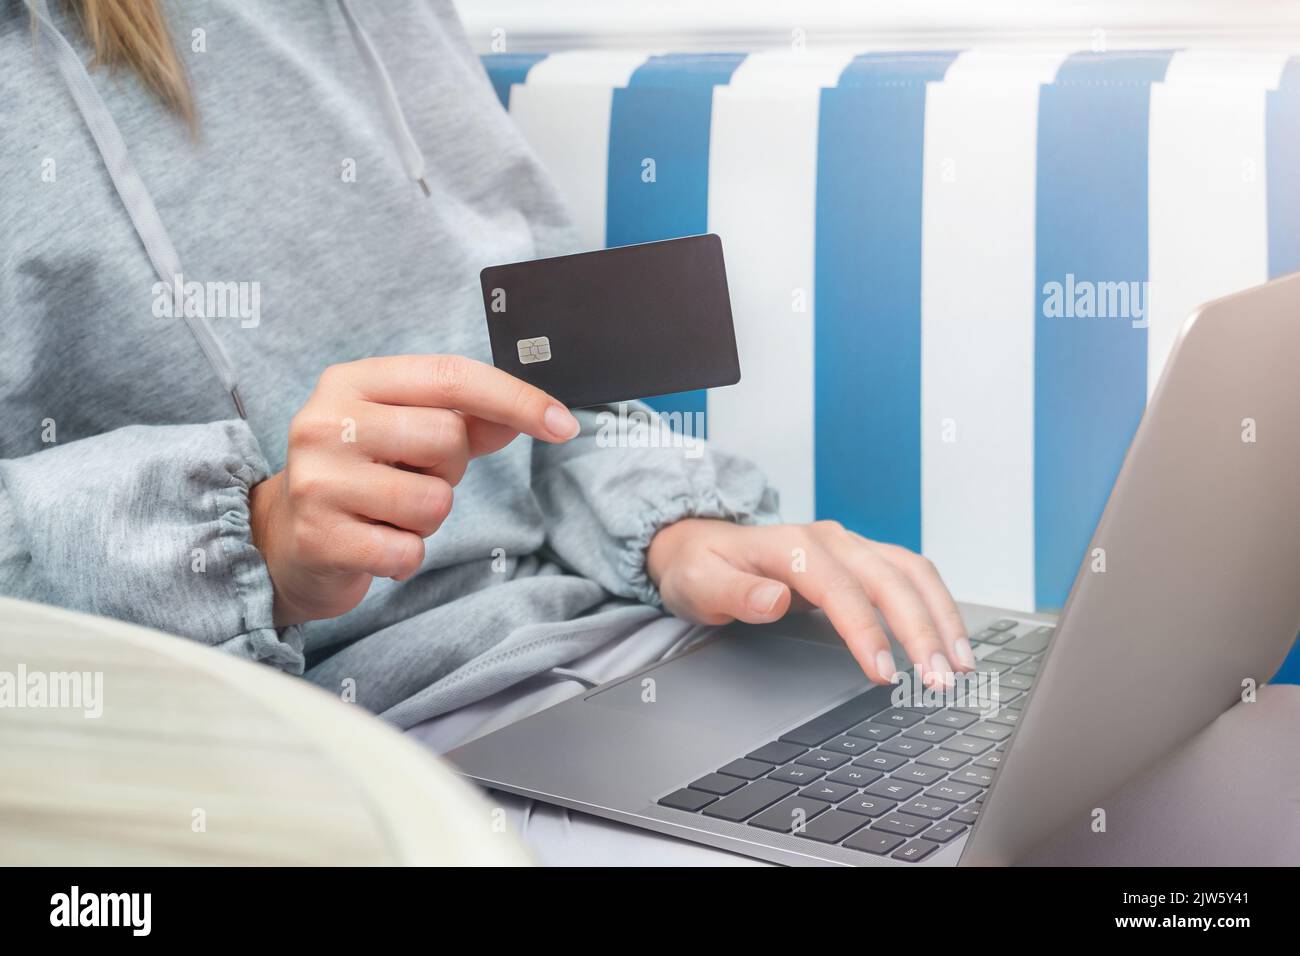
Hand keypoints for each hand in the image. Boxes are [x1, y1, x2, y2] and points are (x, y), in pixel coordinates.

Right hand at [249, 355, 579, 624]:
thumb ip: (470, 418)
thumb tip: (539, 411)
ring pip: (434, 500)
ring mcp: (317, 480)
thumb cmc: (361, 476)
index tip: (565, 425)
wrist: (282, 539)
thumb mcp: (406, 432)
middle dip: (448, 470)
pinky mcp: (319, 538)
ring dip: (427, 519)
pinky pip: (409, 551)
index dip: (516, 399)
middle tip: (410, 478)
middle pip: (448, 438)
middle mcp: (326, 421)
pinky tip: (373, 545)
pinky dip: (405, 556)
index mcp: (352, 381)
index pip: (451, 376)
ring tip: (387, 513)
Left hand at [646, 519, 972, 686]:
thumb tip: (775, 600)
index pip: (840, 588)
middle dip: (921, 629)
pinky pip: (910, 576)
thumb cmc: (701, 567)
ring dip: (941, 616)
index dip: (865, 630)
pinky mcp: (862, 560)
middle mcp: (830, 540)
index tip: (884, 672)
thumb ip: (734, 593)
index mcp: (791, 545)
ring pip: (911, 573)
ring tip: (961, 664)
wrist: (699, 545)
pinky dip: (936, 606)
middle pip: (889, 578)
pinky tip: (950, 640)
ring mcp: (850, 547)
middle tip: (940, 680)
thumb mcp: (700, 583)